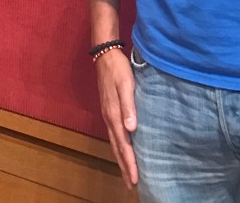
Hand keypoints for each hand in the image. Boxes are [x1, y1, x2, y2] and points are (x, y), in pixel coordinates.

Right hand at [95, 49, 137, 189]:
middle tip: (131, 185)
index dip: (129, 163)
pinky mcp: (109, 110)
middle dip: (124, 167)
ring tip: (128, 173)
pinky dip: (120, 147)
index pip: (123, 144)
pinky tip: (124, 149)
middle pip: (117, 148)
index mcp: (114, 115)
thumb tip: (131, 129)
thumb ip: (129, 106)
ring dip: (121, 159)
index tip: (135, 180)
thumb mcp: (126, 85)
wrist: (105, 54)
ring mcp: (108, 114)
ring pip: (115, 142)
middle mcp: (109, 118)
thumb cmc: (118, 69)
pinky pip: (115, 135)